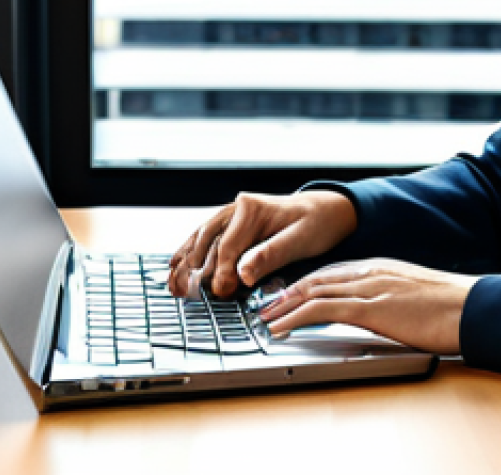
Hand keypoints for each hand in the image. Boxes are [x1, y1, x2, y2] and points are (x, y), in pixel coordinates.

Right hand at [167, 190, 357, 298]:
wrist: (327, 209)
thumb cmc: (317, 222)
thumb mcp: (300, 239)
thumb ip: (270, 255)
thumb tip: (243, 273)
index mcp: (252, 208)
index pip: (228, 244)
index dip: (222, 271)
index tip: (220, 292)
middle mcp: (238, 208)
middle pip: (208, 241)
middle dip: (195, 268)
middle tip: (184, 293)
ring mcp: (233, 214)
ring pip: (201, 238)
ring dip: (186, 261)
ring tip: (173, 283)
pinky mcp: (234, 224)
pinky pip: (206, 237)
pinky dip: (191, 251)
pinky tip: (177, 263)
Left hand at [257, 258, 479, 354]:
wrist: (472, 307)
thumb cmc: (452, 307)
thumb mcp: (415, 295)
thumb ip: (393, 297)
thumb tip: (383, 311)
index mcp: (380, 267)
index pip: (333, 272)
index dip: (306, 283)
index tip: (289, 294)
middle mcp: (369, 271)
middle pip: (317, 278)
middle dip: (288, 292)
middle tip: (265, 305)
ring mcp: (368, 287)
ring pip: (313, 291)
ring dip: (284, 305)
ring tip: (264, 318)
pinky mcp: (370, 308)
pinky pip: (322, 310)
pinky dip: (296, 316)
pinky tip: (282, 326)